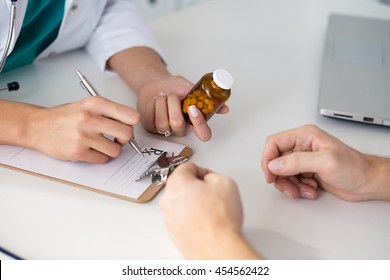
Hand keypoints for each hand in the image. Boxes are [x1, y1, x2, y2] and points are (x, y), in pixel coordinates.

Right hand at [26, 96, 139, 162]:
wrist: (37, 126)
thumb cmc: (65, 116)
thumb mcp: (88, 105)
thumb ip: (109, 112)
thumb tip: (131, 126)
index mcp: (96, 104)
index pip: (131, 116)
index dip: (132, 124)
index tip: (127, 127)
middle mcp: (90, 118)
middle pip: (127, 134)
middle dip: (125, 139)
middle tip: (117, 138)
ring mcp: (84, 136)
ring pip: (116, 150)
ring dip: (112, 150)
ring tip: (101, 144)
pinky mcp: (78, 152)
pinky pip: (102, 159)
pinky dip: (100, 157)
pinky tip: (91, 150)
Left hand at [137, 75, 228, 141]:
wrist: (156, 83)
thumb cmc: (174, 87)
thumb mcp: (190, 88)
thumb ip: (205, 98)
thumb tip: (225, 109)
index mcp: (194, 122)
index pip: (204, 134)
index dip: (200, 124)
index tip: (192, 108)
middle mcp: (182, 129)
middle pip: (178, 124)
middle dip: (173, 104)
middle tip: (172, 95)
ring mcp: (166, 130)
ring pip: (163, 122)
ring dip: (162, 103)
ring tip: (163, 97)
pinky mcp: (151, 128)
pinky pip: (151, 118)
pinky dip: (152, 105)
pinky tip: (154, 102)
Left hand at [160, 163, 259, 258]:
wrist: (218, 248)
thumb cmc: (219, 219)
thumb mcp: (225, 182)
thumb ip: (213, 175)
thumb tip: (210, 181)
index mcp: (177, 183)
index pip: (188, 167)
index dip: (203, 171)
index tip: (211, 177)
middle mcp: (168, 200)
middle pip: (183, 186)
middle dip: (198, 188)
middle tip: (214, 195)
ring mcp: (169, 219)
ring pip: (183, 204)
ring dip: (195, 205)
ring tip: (213, 212)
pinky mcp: (174, 235)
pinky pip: (184, 221)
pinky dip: (194, 220)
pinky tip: (208, 224)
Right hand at [261, 124, 389, 200]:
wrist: (368, 182)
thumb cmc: (355, 168)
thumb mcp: (326, 162)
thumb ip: (298, 162)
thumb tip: (275, 164)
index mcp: (305, 136)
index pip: (274, 143)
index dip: (268, 159)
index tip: (270, 174)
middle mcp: (302, 146)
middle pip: (276, 160)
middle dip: (280, 177)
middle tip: (289, 188)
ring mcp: (304, 160)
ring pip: (282, 173)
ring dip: (290, 185)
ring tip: (303, 190)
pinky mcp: (307, 172)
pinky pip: (291, 181)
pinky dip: (297, 189)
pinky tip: (310, 190)